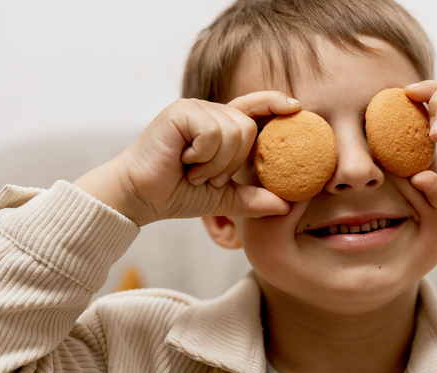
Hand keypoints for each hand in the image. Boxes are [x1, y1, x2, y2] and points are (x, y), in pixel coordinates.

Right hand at [75, 92, 300, 225]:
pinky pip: (213, 131)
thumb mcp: (222, 198)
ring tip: (192, 171)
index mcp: (219, 127)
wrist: (140, 197)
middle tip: (206, 176)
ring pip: (233, 131)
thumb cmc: (175, 194)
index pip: (253, 108)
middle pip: (248, 128)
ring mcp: (194, 109)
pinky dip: (203, 155)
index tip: (296, 107)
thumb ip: (252, 199)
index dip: (274, 103)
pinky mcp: (180, 111)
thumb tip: (286, 205)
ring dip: (215, 162)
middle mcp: (208, 112)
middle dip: (232, 162)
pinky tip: (183, 161)